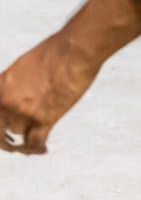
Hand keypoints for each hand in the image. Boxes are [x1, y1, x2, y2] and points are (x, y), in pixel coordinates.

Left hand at [0, 36, 102, 154]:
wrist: (75, 50)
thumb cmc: (56, 50)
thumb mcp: (24, 64)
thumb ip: (15, 82)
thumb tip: (19, 91)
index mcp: (0, 86)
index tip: (2, 130)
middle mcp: (7, 101)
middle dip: (4, 140)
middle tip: (10, 144)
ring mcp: (24, 111)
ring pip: (19, 135)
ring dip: (26, 140)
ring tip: (32, 143)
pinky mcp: (45, 118)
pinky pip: (35, 142)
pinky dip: (38, 149)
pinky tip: (42, 150)